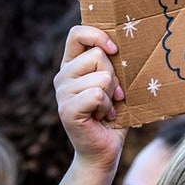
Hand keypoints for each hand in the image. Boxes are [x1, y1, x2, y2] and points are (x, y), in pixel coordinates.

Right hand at [54, 25, 127, 171]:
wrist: (104, 150)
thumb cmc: (114, 114)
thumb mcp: (114, 83)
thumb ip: (112, 63)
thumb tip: (122, 43)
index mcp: (72, 65)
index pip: (77, 34)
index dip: (97, 35)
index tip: (114, 49)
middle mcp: (63, 76)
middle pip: (97, 56)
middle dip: (114, 76)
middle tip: (112, 96)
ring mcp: (62, 93)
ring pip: (101, 77)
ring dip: (112, 95)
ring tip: (106, 108)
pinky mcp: (66, 110)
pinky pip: (97, 94)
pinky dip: (107, 107)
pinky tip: (102, 117)